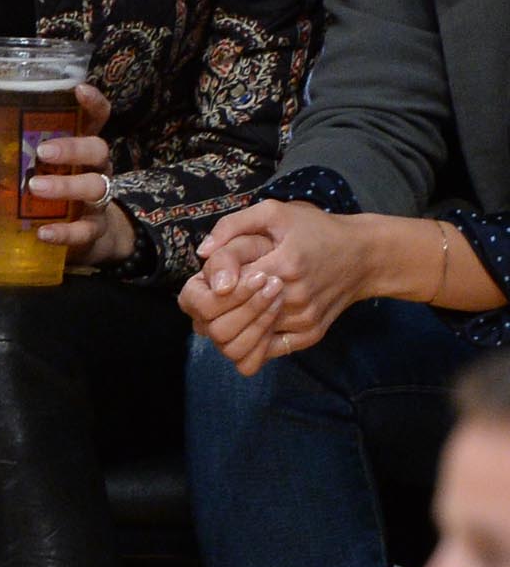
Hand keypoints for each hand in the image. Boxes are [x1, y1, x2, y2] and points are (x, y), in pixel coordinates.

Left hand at [20, 84, 136, 264]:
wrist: (78, 236)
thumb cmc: (51, 188)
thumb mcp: (31, 169)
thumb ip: (0, 156)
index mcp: (80, 145)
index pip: (96, 117)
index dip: (92, 102)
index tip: (78, 89)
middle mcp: (95, 167)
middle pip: (97, 148)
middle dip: (72, 148)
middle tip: (42, 152)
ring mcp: (98, 198)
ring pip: (94, 186)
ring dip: (65, 185)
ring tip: (35, 187)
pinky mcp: (94, 229)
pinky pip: (85, 230)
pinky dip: (64, 231)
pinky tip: (43, 232)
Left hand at [182, 200, 369, 373]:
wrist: (363, 256)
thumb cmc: (314, 229)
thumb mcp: (274, 212)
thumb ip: (233, 226)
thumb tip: (202, 253)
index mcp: (283, 265)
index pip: (224, 290)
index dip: (208, 285)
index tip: (212, 278)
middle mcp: (294, 298)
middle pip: (228, 324)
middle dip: (209, 311)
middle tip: (211, 296)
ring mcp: (303, 321)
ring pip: (242, 342)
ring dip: (227, 325)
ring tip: (227, 307)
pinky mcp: (310, 335)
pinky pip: (263, 353)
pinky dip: (247, 340)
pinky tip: (247, 320)